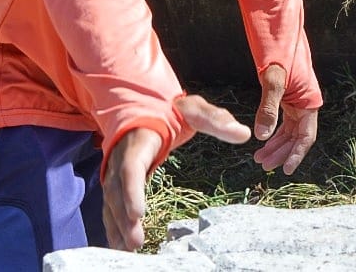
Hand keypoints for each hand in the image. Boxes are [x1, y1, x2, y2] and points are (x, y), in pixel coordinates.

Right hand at [103, 94, 250, 251]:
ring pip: (112, 202)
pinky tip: (120, 245)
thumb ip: (217, 120)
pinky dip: (114, 226)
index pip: (131, 168)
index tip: (138, 213)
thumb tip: (243, 133)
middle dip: (125, 218)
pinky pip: (111, 206)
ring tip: (130, 249)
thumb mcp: (195, 110)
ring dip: (118, 227)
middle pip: (119, 191)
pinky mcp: (117, 183)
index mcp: (140, 140)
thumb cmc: (173, 112)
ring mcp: (116, 171)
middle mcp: (121, 158)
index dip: (132, 191)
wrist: (145, 107)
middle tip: (137, 241)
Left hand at [252, 63, 319, 174]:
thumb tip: (262, 137)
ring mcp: (298, 101)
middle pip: (297, 137)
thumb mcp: (273, 81)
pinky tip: (263, 142)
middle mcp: (306, 104)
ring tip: (259, 158)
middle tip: (263, 165)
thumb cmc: (279, 52)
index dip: (297, 154)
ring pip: (290, 131)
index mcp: (309, 101)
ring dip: (276, 145)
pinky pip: (284, 121)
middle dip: (282, 152)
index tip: (286, 170)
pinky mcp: (289, 97)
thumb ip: (268, 109)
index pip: (306, 136)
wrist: (279, 31)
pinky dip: (274, 133)